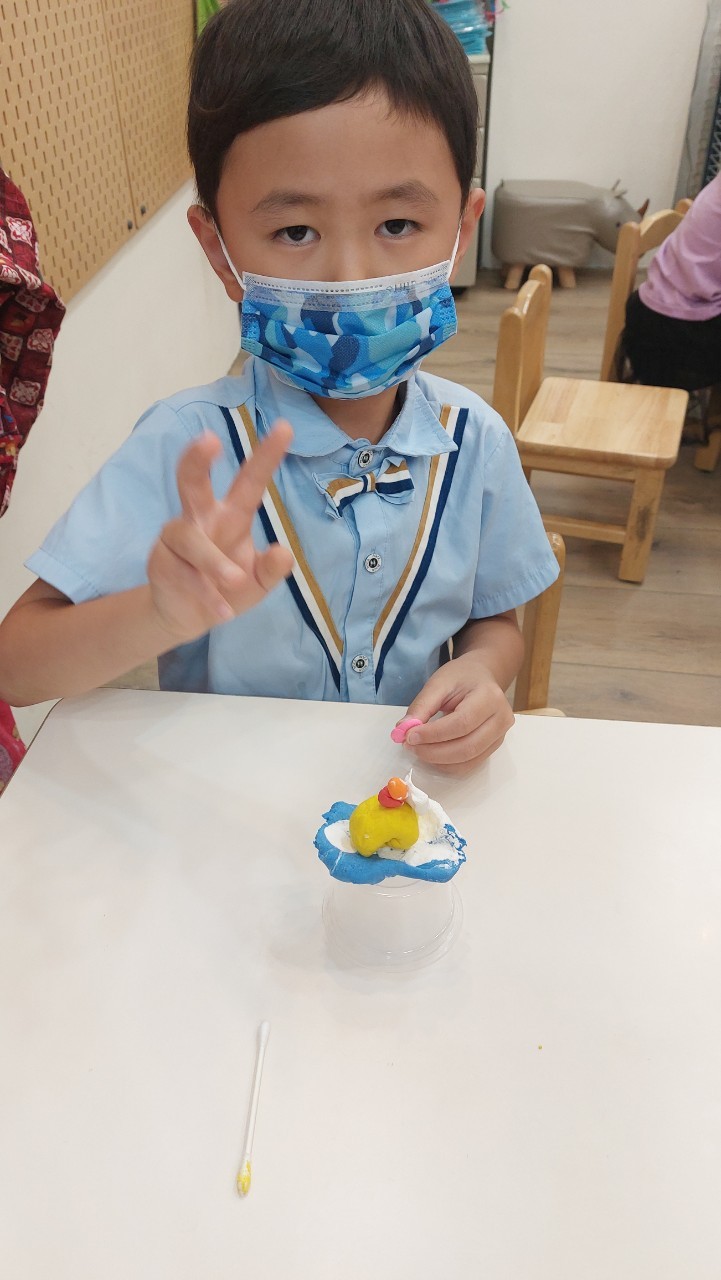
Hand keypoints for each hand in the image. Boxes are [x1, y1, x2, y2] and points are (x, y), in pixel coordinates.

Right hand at [147, 421, 293, 643]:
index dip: (266, 455)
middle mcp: (201, 518)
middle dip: (197, 459)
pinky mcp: (162, 562)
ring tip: (235, 582)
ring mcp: (178, 538)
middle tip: (209, 439)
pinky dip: (206, 595)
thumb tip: (285, 553)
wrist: (191, 616)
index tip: (286, 428)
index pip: (249, 481)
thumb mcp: (259, 582)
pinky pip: (185, 575)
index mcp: (231, 515)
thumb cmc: (228, 588)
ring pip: (190, 539)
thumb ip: (272, 570)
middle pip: (193, 482)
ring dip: (213, 561)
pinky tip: (222, 613)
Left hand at [400, 653, 514, 770]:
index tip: (409, 735)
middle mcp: (501, 719)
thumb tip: (403, 729)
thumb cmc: (461, 677)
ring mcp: (500, 736)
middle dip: (434, 752)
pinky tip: (432, 754)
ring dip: (438, 761)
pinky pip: (469, 765)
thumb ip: (422, 706)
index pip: (462, 723)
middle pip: (467, 747)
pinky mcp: (494, 747)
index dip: (434, 734)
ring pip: (468, 760)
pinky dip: (447, 765)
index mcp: (490, 697)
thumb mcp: (439, 683)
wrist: (481, 677)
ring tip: (418, 749)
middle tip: (410, 746)